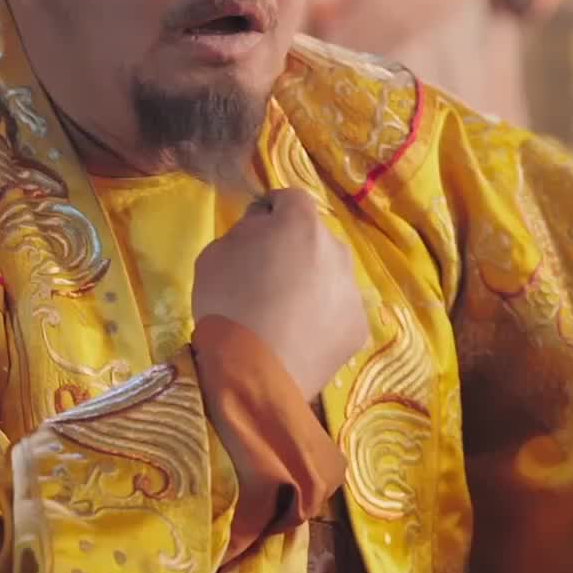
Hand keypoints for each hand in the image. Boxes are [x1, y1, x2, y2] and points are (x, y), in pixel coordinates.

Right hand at [192, 189, 369, 400]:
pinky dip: (322, 319)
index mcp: (300, 223)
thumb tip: (263, 227)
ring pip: (330, 275)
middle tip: (268, 278)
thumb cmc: (227, 305)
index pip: (290, 198)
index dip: (272, 211)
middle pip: (315, 239)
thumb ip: (245, 231)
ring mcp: (352, 289)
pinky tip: (299, 338)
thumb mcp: (214, 254)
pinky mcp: (358, 326)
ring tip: (285, 314)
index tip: (256, 231)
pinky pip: (337, 311)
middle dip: (295, 250)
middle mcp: (336, 248)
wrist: (254, 373)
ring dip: (312, 284)